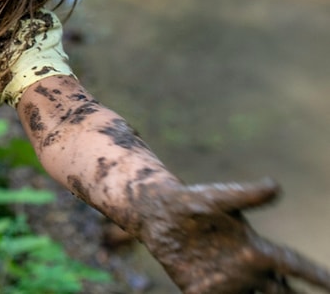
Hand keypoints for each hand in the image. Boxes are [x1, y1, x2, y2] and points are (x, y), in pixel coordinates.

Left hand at [136, 178, 329, 292]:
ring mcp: (224, 282)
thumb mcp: (218, 198)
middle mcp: (245, 269)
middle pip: (280, 293)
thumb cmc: (192, 201)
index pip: (292, 265)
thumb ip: (246, 195)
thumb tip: (275, 186)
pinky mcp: (198, 290)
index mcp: (255, 248)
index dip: (316, 276)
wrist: (156, 213)